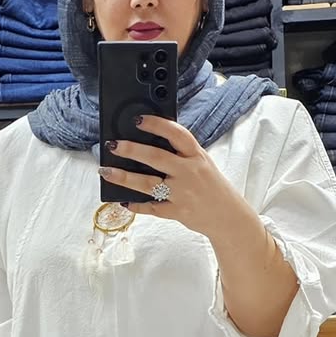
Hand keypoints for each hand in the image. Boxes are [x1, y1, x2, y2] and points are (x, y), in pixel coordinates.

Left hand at [98, 114, 234, 238]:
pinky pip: (152, 208)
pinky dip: (136, 205)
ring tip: (107, 172)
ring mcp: (182, 194)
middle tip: (113, 145)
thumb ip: (181, 153)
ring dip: (125, 177)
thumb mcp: (202, 163)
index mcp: (196, 156)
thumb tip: (150, 141)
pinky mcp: (177, 212)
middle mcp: (189, 172)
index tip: (138, 120)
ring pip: (148, 184)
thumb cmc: (212, 187)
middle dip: (132, 150)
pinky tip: (123, 200)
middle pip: (156, 158)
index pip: (176, 134)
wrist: (228, 216)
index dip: (156, 125)